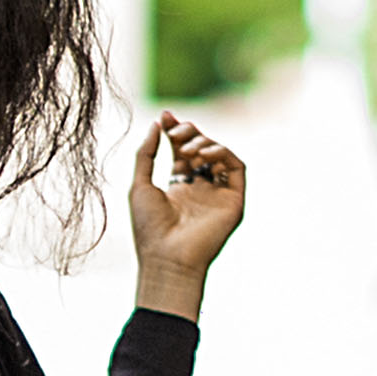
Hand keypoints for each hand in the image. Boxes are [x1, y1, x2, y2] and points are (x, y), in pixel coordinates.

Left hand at [127, 114, 247, 313]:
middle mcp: (200, 190)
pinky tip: (204, 154)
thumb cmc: (149, 228)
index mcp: (179, 188)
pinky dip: (223, 153)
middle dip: (189, 133)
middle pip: (201, 150)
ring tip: (188, 147)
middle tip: (176, 130)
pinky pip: (237, 168)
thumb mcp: (140, 185)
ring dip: (204, 143)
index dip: (175, 132)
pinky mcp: (234, 201)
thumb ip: (146, 154)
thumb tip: (156, 124)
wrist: (166, 258)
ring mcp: (218, 195)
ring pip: (220, 155)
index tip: (165, 116)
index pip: (181, 152)